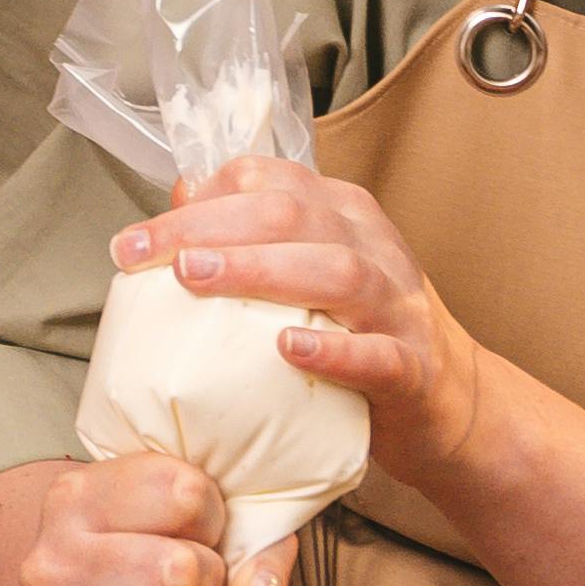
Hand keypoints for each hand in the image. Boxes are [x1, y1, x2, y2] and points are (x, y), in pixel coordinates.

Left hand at [127, 158, 494, 480]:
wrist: (449, 404)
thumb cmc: (365, 334)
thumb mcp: (310, 270)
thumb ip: (254, 232)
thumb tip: (183, 195)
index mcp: (342, 214)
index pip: (265, 181)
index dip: (195, 203)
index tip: (135, 241)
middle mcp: (372, 246)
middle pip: (290, 215)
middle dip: (208, 229)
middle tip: (147, 257)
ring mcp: (398, 304)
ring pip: (335, 269)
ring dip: (260, 270)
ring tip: (198, 280)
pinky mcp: (413, 366)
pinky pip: (376, 355)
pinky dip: (332, 351)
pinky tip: (286, 350)